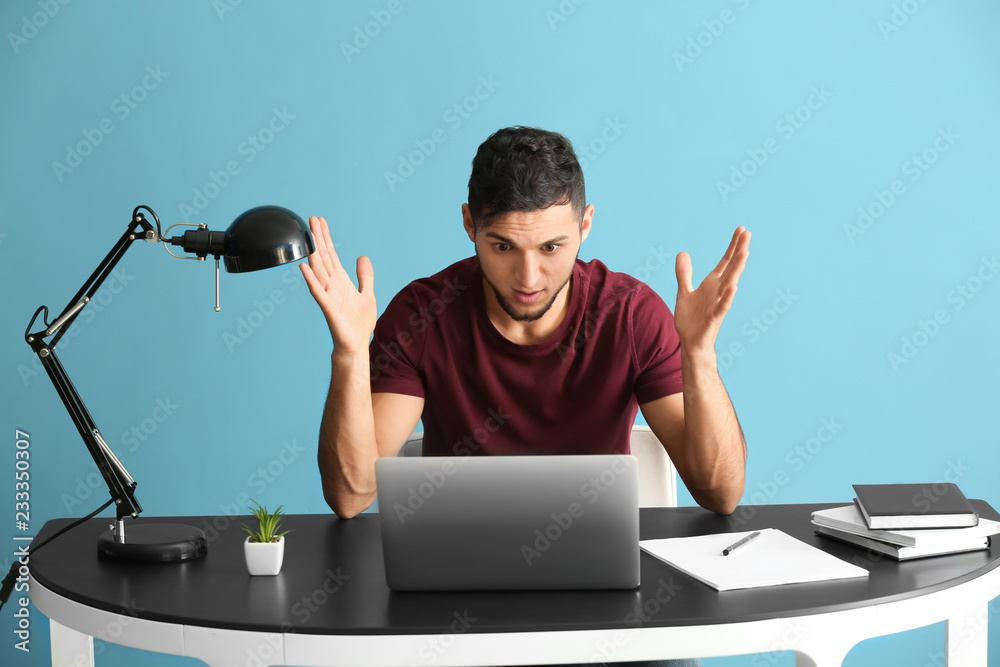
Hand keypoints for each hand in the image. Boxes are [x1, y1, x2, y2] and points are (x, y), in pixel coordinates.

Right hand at [300, 216, 376, 355]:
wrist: (356, 344)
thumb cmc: (359, 323)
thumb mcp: (367, 294)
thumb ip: (365, 276)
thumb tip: (362, 257)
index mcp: (341, 281)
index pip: (331, 255)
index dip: (326, 238)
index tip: (320, 221)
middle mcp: (332, 285)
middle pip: (323, 257)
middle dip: (318, 238)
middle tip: (311, 219)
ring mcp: (329, 295)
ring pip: (319, 270)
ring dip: (313, 254)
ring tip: (307, 237)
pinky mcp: (328, 308)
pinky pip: (318, 292)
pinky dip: (311, 280)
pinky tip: (304, 268)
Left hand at [674, 227, 750, 356]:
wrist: (690, 343)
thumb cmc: (691, 320)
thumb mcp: (683, 292)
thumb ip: (684, 274)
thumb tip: (682, 253)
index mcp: (712, 284)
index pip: (725, 261)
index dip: (732, 246)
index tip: (741, 229)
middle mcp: (718, 291)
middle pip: (731, 267)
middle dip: (738, 250)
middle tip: (748, 233)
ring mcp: (718, 303)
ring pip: (730, 283)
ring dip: (737, 269)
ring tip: (744, 252)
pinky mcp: (714, 318)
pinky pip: (723, 306)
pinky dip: (727, 297)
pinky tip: (733, 287)